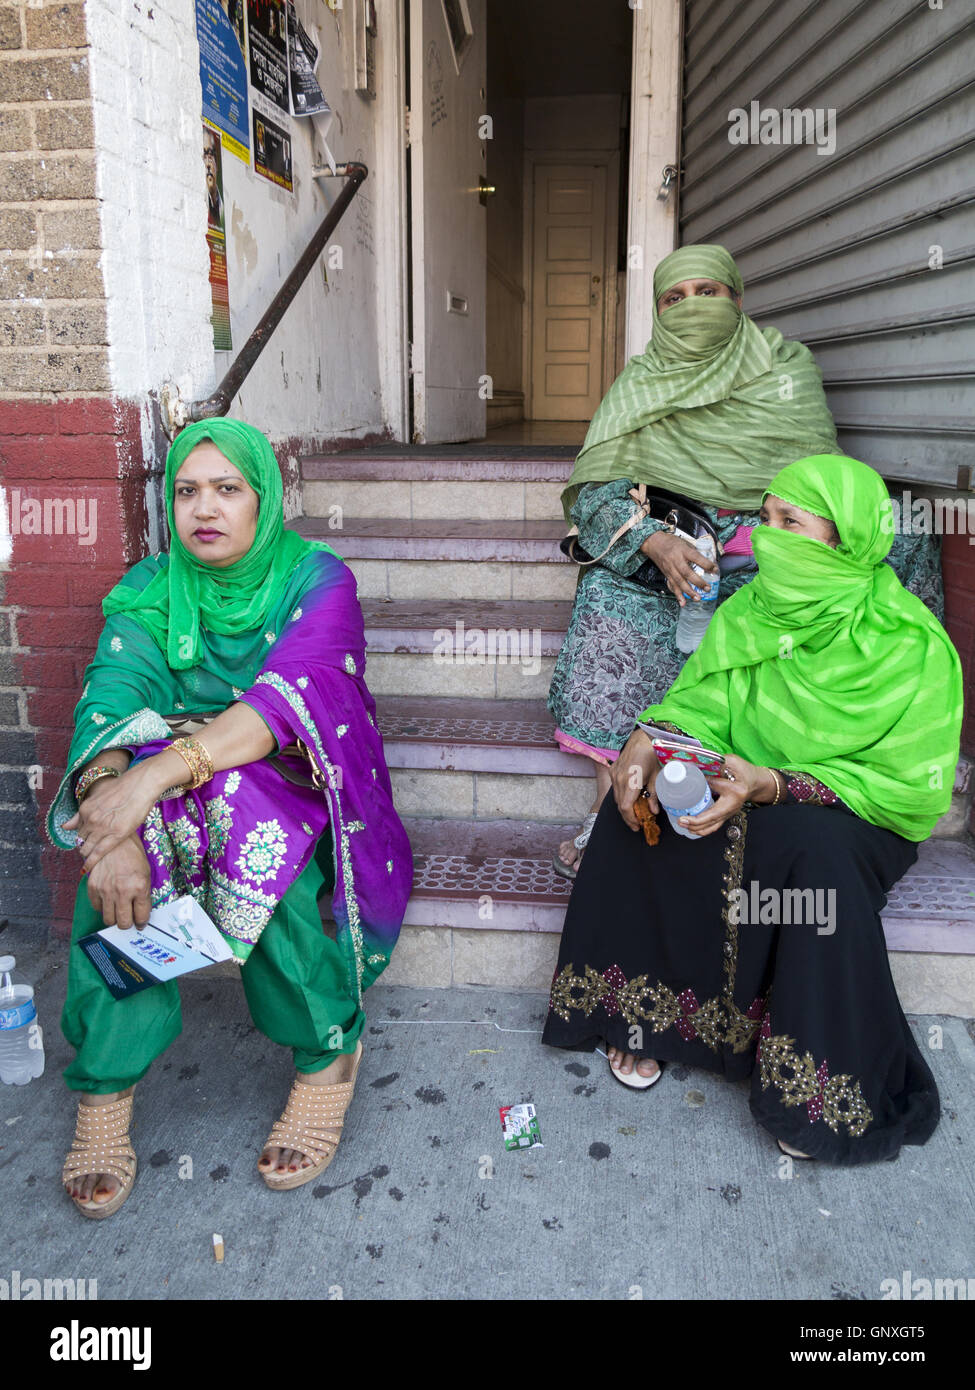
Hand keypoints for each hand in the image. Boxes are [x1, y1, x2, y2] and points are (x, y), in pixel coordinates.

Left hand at [65, 753, 181, 872]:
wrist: (141, 784)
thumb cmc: (124, 788)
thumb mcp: (99, 797)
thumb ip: (82, 813)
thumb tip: (64, 826)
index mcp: (85, 809)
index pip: (78, 829)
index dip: (82, 837)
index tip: (85, 842)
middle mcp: (90, 819)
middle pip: (81, 839)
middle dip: (83, 847)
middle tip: (87, 853)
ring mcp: (102, 827)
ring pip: (87, 847)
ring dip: (86, 855)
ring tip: (88, 862)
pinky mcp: (116, 835)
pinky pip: (98, 853)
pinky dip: (91, 862)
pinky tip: (86, 869)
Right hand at [86, 834, 151, 929]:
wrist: (113, 841)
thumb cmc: (133, 856)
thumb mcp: (145, 874)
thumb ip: (143, 895)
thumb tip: (141, 914)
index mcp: (139, 887)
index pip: (141, 917)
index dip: (141, 922)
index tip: (140, 922)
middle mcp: (122, 891)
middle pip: (123, 923)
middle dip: (128, 923)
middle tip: (129, 918)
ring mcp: (105, 890)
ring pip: (108, 920)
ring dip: (114, 918)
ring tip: (118, 910)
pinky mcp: (92, 887)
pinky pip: (97, 908)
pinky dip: (103, 907)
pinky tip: (108, 899)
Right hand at [612, 728, 661, 829]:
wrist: (642, 738)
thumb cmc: (652, 755)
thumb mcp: (657, 776)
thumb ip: (654, 795)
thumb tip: (654, 811)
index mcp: (631, 781)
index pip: (625, 807)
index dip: (631, 820)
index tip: (638, 826)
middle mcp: (619, 779)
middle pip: (619, 805)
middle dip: (628, 817)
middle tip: (637, 824)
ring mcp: (614, 774)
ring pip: (616, 798)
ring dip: (624, 808)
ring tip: (635, 813)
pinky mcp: (612, 771)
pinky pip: (615, 788)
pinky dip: (621, 797)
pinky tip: (630, 798)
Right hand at [641, 531, 717, 607]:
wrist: (654, 543)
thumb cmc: (671, 542)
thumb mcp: (684, 542)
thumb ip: (694, 552)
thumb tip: (707, 561)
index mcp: (683, 550)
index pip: (696, 558)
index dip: (706, 564)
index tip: (715, 569)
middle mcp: (676, 560)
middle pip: (687, 573)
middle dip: (698, 582)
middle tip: (707, 588)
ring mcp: (670, 569)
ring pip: (679, 582)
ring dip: (689, 592)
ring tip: (697, 598)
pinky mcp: (666, 575)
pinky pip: (672, 586)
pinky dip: (677, 595)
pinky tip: (682, 602)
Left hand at [678, 754, 773, 836]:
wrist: (755, 783)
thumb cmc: (744, 772)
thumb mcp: (732, 762)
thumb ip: (716, 763)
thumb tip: (696, 767)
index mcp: (735, 790)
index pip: (716, 790)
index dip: (703, 791)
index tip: (689, 795)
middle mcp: (732, 805)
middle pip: (713, 818)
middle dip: (695, 822)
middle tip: (681, 820)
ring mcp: (729, 813)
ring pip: (713, 826)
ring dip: (697, 828)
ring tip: (683, 824)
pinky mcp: (725, 815)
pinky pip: (713, 826)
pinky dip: (701, 828)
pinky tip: (690, 827)